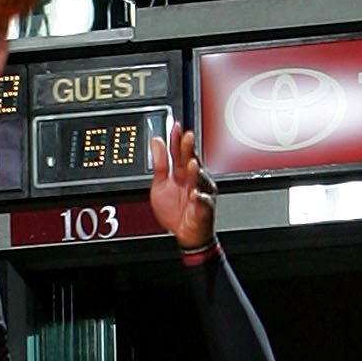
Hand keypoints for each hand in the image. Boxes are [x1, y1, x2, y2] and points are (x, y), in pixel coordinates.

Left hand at [145, 121, 218, 251]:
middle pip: (191, 161)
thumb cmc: (175, 210)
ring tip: (192, 164)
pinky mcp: (205, 207)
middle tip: (187, 137)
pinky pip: (203, 202)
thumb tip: (156, 142)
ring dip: (196, 172)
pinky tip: (196, 195)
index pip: (180, 152)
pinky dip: (200, 199)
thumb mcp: (160, 185)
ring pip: (200, 179)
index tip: (175, 127)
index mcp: (182, 172)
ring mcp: (201, 191)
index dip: (177, 140)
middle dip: (189, 149)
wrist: (184, 233)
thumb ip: (159, 164)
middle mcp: (193, 179)